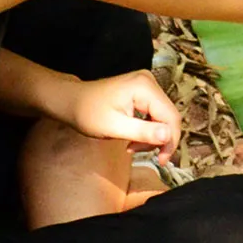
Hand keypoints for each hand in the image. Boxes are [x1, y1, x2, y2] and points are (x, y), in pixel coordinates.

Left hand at [63, 70, 181, 152]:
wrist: (72, 101)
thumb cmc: (87, 113)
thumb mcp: (114, 127)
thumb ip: (143, 132)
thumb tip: (169, 136)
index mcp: (144, 87)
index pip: (171, 116)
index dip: (170, 140)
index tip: (161, 160)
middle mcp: (149, 82)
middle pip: (169, 116)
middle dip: (159, 139)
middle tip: (144, 154)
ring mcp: (147, 85)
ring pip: (163, 117)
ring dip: (152, 136)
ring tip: (132, 147)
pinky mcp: (143, 91)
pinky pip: (155, 113)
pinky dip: (148, 129)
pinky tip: (134, 138)